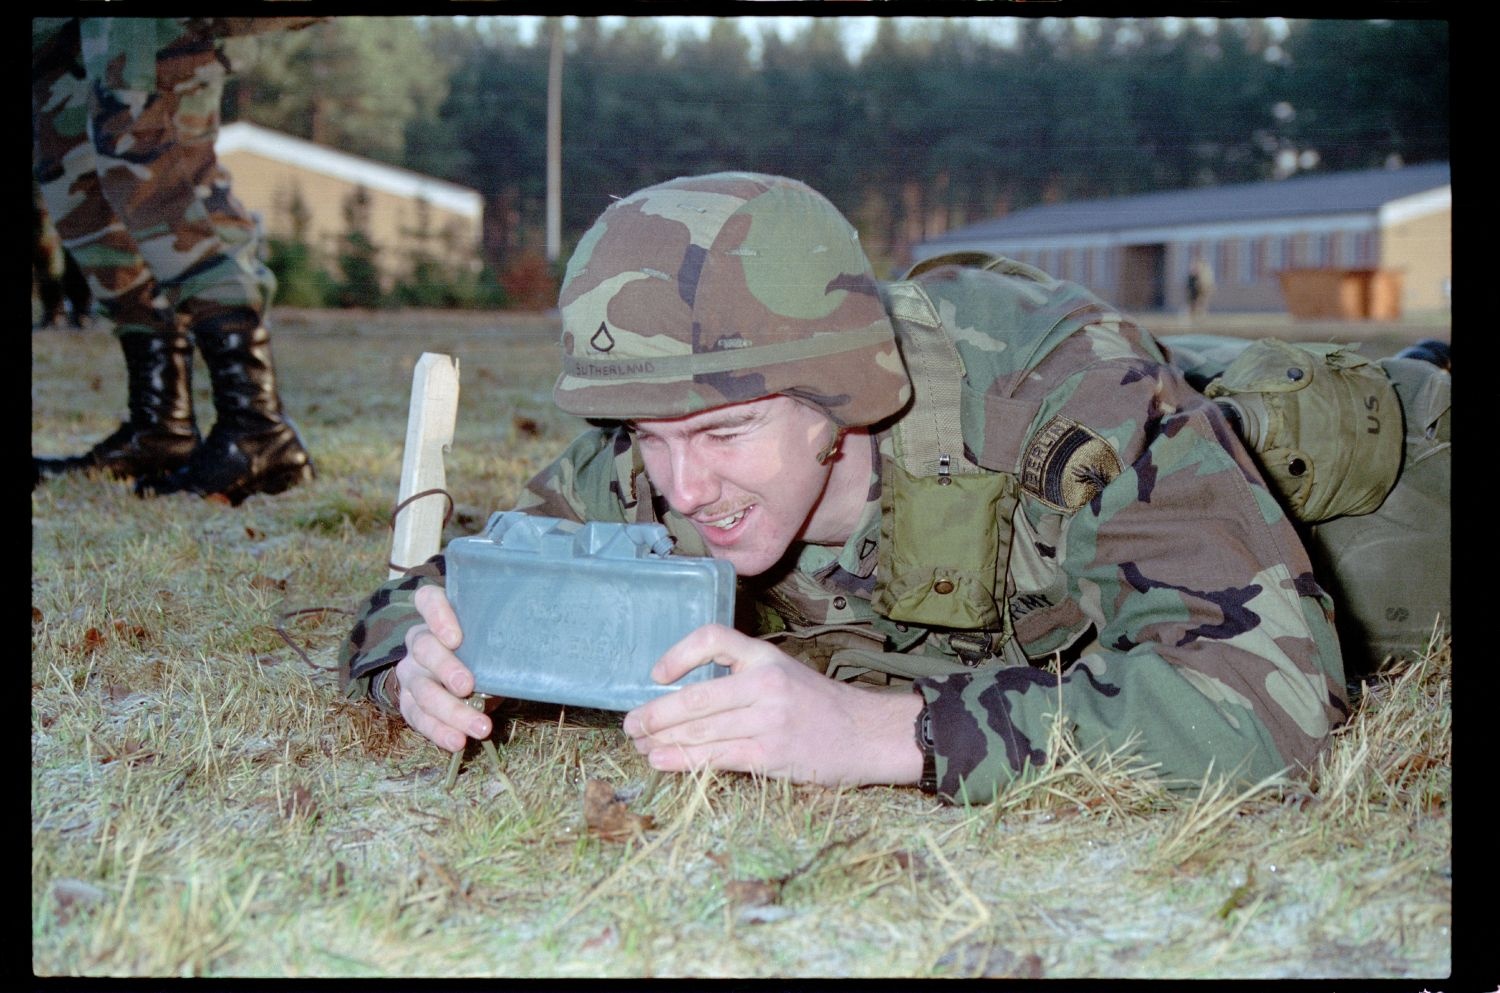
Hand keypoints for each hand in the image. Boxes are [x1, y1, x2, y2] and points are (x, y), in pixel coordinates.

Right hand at [393, 585, 492, 751]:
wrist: (465, 676)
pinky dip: (438, 731)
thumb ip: (500, 641)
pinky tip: (457, 741)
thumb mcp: (492, 639)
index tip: (456, 638)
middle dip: (446, 668)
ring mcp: (411, 672)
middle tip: (467, 686)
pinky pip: (418, 717)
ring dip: (450, 710)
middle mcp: (419, 640)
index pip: (428, 601)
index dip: (438, 616)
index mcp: (437, 614)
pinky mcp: (409, 701)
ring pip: (422, 689)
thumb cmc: (484, 649)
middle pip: (424, 648)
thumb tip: (536, 653)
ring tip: (478, 727)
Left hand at [621, 624, 924, 787]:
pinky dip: (682, 761)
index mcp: (765, 656)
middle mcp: (765, 683)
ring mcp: (767, 721)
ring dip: (661, 741)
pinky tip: (662, 761)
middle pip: (694, 697)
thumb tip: (680, 695)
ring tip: (641, 746)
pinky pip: (715, 757)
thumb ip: (740, 676)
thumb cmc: (817, 705)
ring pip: (699, 731)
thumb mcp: (782, 672)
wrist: (865, 734)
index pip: (713, 638)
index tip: (656, 674)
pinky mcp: (770, 755)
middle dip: (654, 714)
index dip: (679, 654)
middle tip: (630, 725)